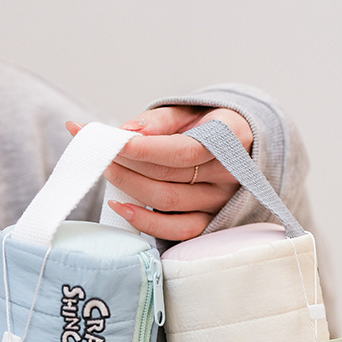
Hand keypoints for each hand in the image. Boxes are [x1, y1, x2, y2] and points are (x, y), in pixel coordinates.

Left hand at [66, 105, 252, 240]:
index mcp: (230, 136)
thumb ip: (159, 121)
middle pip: (169, 174)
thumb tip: (127, 131)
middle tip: (100, 152)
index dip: (145, 149)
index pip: (183, 150)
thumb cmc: (208, 127)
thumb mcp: (189, 112)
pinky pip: (177, 230)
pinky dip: (145, 221)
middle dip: (128, 163)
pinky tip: (121, 208)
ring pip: (167, 200)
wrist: (240, 149)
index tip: (113, 142)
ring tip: (107, 171)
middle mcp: (230, 172)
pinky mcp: (210, 222)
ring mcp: (221, 201)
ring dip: (129, 186)